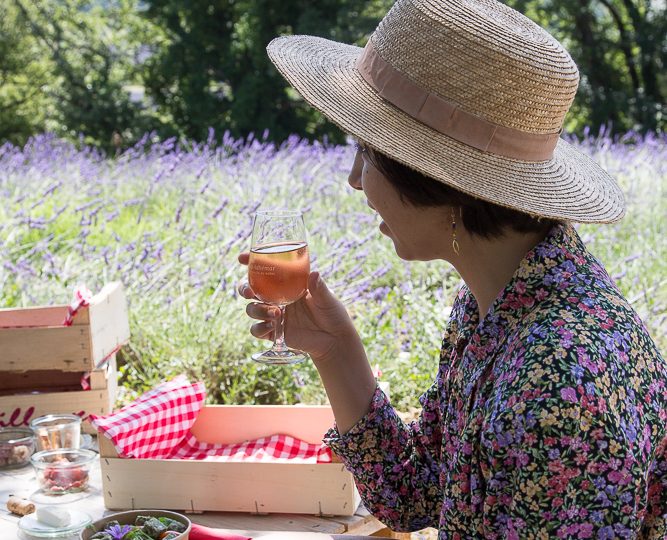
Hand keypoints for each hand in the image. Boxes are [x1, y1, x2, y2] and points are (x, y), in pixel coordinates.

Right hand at [238, 252, 362, 364]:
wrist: (334, 340)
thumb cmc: (333, 314)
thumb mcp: (327, 299)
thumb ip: (319, 288)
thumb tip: (314, 274)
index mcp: (288, 284)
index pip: (266, 270)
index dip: (251, 263)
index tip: (242, 258)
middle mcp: (277, 298)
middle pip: (251, 289)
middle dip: (245, 288)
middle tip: (249, 292)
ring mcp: (274, 315)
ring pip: (252, 309)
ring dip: (257, 310)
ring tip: (276, 314)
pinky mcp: (274, 333)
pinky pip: (257, 330)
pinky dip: (260, 329)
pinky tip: (271, 328)